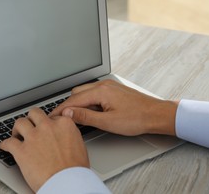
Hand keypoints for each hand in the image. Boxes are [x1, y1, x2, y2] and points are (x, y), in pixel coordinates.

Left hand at [0, 108, 88, 191]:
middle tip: (30, 126)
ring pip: (20, 122)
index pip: (52, 116)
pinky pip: (8, 142)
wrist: (68, 183)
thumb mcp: (80, 145)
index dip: (48, 123)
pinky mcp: (21, 150)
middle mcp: (47, 127)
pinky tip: (4, 146)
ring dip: (17, 128)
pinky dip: (5, 144)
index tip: (45, 128)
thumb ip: (69, 134)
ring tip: (17, 134)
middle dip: (31, 119)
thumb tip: (64, 134)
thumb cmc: (75, 170)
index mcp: (64, 124)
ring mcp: (33, 137)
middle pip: (35, 113)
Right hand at [50, 79, 177, 135]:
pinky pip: (94, 92)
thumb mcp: (108, 122)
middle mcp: (103, 85)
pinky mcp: (113, 90)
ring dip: (78, 103)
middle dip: (68, 105)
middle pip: (77, 93)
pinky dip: (87, 101)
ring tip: (76, 117)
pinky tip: (90, 111)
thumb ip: (85, 116)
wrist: (156, 115)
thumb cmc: (137, 119)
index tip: (52, 116)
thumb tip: (68, 113)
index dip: (61, 109)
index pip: (73, 99)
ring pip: (85, 92)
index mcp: (101, 91)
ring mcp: (109, 86)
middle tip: (62, 119)